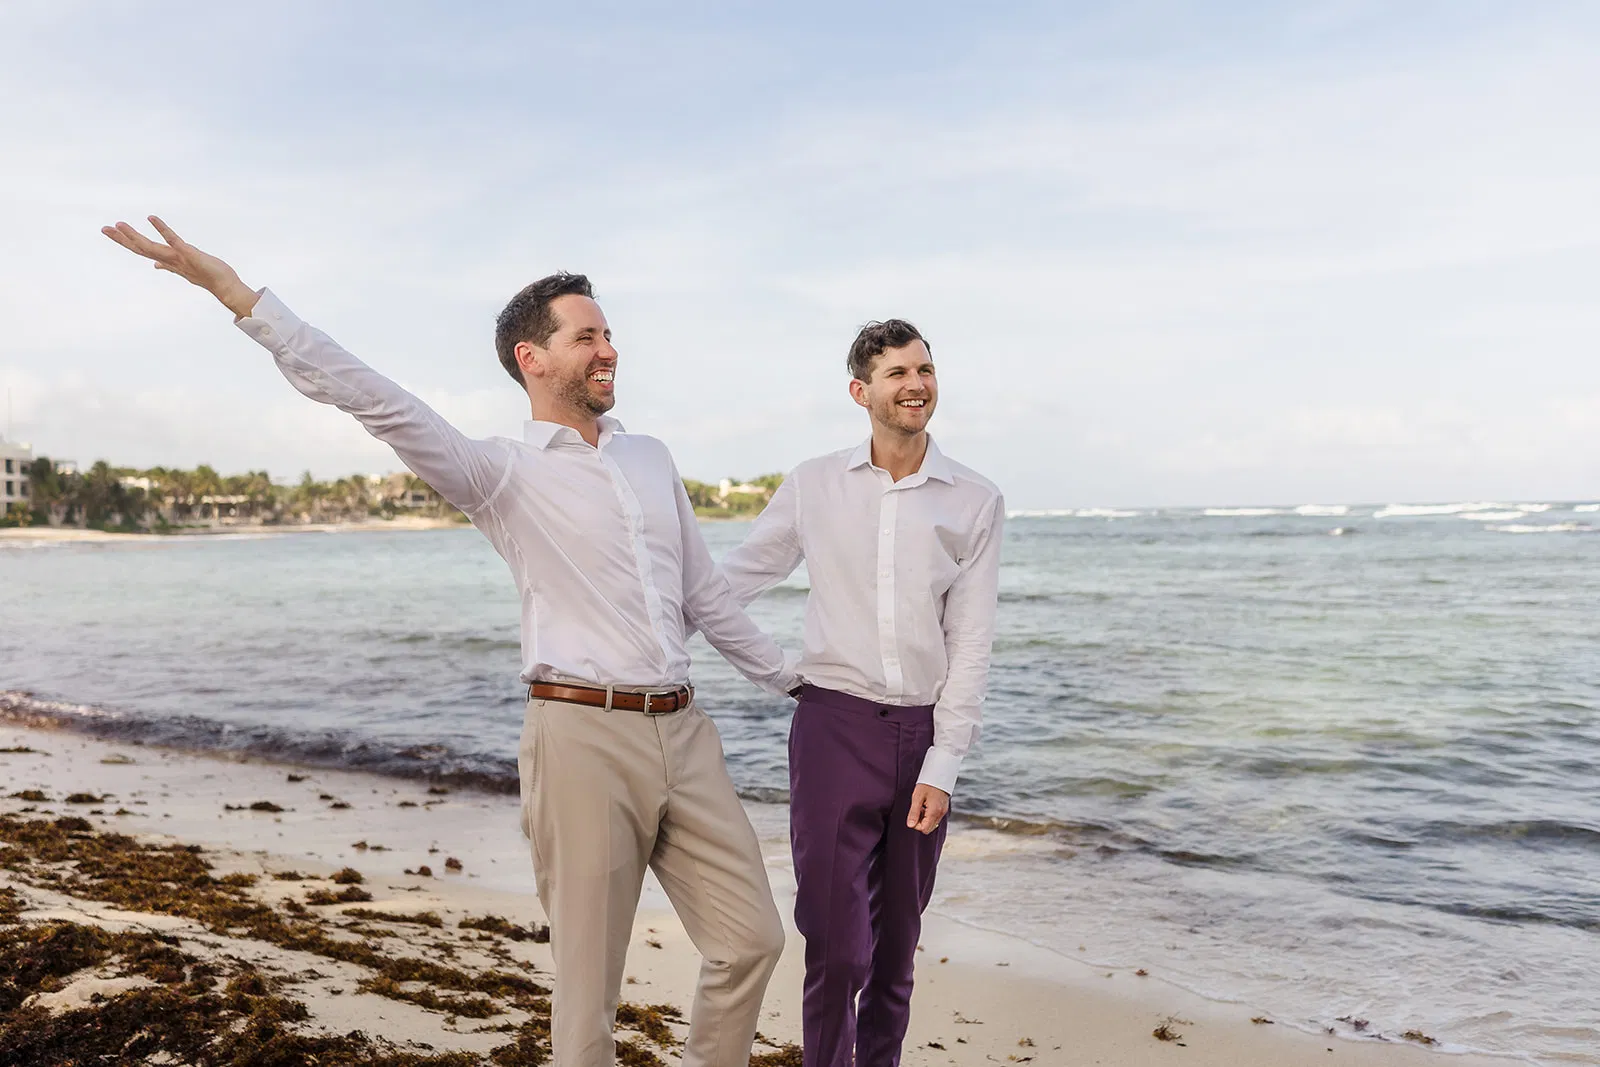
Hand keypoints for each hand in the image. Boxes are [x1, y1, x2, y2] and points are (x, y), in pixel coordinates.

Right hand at [101, 216, 258, 317]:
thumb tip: (155, 265)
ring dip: (134, 235)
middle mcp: (169, 260)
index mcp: (168, 261)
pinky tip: (152, 218)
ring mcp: (178, 258)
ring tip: (119, 224)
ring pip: (152, 247)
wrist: (225, 287)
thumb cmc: (208, 276)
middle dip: (122, 239)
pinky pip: (174, 240)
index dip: (126, 242)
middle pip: (141, 249)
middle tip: (104, 228)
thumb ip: (169, 265)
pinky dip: (163, 229)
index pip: (143, 250)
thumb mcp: (185, 268)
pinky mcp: (189, 254)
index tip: (111, 232)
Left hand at [906, 784, 949, 834]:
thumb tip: (910, 825)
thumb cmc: (927, 783)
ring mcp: (943, 811)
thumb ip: (913, 812)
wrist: (939, 773)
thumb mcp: (917, 797)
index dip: (916, 824)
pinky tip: (927, 805)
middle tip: (917, 810)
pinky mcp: (944, 808)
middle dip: (921, 822)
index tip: (913, 814)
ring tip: (922, 806)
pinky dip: (930, 814)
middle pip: (929, 828)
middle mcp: (941, 813)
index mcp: (934, 812)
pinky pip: (936, 817)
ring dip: (925, 818)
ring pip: (932, 823)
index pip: (924, 829)